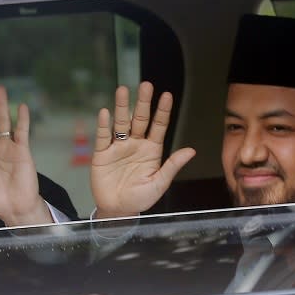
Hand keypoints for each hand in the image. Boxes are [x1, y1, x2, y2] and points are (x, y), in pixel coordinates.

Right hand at [91, 81, 195, 218]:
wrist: (118, 210)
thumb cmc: (140, 198)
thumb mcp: (159, 183)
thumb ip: (173, 166)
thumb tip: (191, 151)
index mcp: (152, 150)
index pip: (159, 126)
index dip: (163, 111)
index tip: (167, 95)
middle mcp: (136, 144)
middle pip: (140, 119)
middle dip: (143, 102)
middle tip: (146, 85)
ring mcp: (119, 147)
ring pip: (121, 123)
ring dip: (121, 107)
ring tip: (122, 90)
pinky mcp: (102, 154)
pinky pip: (103, 136)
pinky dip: (104, 124)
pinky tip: (105, 112)